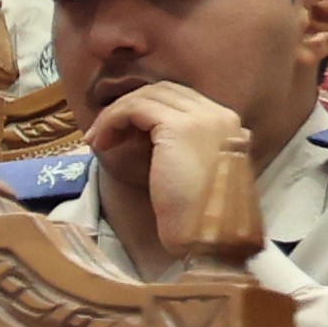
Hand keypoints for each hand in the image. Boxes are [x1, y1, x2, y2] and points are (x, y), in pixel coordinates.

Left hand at [87, 78, 249, 270]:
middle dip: (129, 106)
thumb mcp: (192, 170)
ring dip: (116, 114)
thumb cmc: (197, 214)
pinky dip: (112, 120)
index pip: (181, 99)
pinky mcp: (181, 127)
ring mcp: (204, 118)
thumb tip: (145, 132)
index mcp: (229, 124)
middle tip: (104, 132)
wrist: (207, 235)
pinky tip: (101, 142)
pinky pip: (135, 108)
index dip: (146, 109)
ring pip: (148, 96)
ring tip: (98, 139)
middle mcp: (221, 115)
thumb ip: (182, 145)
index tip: (122, 131)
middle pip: (164, 91)